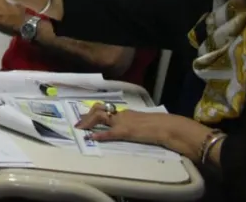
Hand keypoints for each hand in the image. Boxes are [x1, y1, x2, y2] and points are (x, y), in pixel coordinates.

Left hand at [74, 104, 209, 155]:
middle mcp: (121, 114)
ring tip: (80, 129)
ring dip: (88, 122)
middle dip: (86, 116)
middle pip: (98, 109)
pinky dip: (99, 135)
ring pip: (100, 116)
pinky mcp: (126, 131)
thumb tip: (125, 128)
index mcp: (125, 112)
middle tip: (78, 124)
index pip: (105, 108)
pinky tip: (92, 138)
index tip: (84, 117)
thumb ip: (131, 123)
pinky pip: (109, 133)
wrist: (167, 127)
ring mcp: (123, 122)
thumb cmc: (158, 126)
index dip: (93, 112)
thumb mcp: (141, 122)